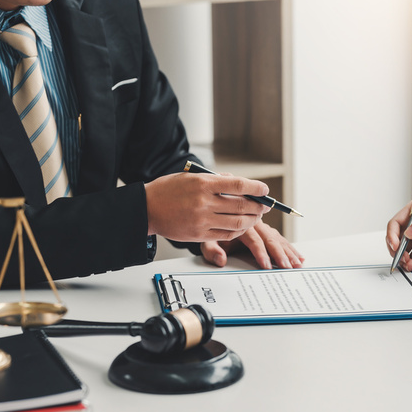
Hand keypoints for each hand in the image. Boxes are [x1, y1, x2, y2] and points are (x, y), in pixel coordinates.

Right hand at [145, 172, 269, 241]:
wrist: (146, 208)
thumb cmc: (168, 190)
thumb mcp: (191, 176)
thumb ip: (215, 180)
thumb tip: (238, 183)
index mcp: (203, 183)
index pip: (238, 185)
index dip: (256, 188)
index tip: (265, 190)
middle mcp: (204, 202)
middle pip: (242, 206)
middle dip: (258, 206)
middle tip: (265, 205)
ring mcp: (202, 220)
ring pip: (237, 222)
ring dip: (252, 219)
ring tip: (256, 216)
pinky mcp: (199, 234)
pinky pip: (226, 235)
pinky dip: (239, 231)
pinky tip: (243, 227)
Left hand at [200, 220, 304, 269]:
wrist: (214, 212)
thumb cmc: (211, 229)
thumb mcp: (206, 240)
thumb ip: (211, 250)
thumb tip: (220, 260)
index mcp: (240, 224)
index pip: (253, 240)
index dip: (260, 253)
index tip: (266, 265)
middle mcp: (253, 222)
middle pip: (269, 238)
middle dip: (278, 253)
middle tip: (286, 266)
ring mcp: (262, 226)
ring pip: (277, 238)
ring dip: (288, 251)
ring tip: (296, 264)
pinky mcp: (267, 230)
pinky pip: (280, 238)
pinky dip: (290, 248)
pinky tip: (299, 256)